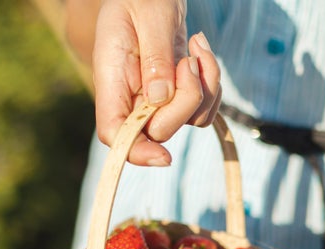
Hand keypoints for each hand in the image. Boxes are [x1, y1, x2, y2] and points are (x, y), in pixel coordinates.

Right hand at [86, 0, 221, 165]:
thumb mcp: (148, 16)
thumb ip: (154, 56)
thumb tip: (160, 98)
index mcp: (111, 81)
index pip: (114, 133)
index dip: (134, 151)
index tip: (164, 156)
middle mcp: (132, 98)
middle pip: (160, 130)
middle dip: (187, 99)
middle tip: (189, 61)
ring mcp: (155, 100)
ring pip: (189, 120)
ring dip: (206, 87)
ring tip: (197, 48)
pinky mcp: (177, 96)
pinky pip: (204, 109)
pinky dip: (212, 84)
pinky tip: (200, 52)